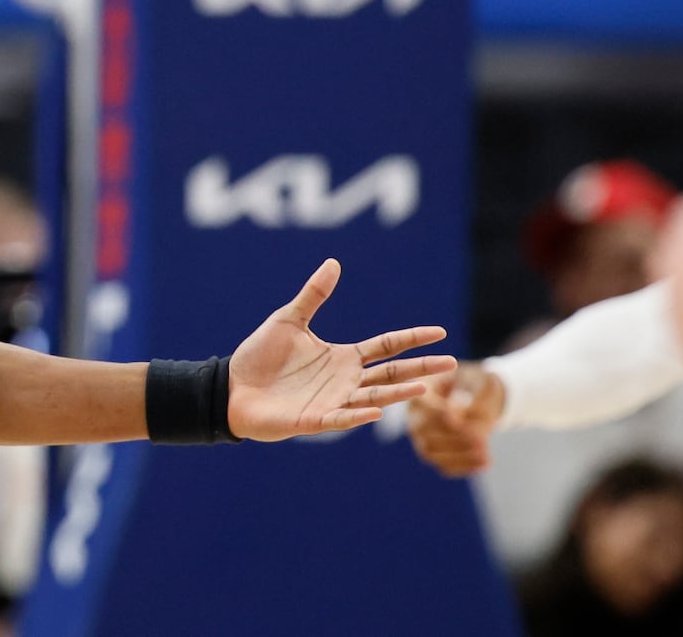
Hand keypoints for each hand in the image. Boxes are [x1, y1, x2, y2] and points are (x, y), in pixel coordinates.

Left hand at [227, 259, 454, 441]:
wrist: (231, 387)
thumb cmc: (260, 357)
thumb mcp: (288, 320)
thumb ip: (313, 295)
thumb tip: (334, 263)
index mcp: (342, 357)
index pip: (386, 347)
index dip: (411, 339)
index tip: (440, 332)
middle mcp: (344, 380)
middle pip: (390, 373)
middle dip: (420, 368)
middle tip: (451, 363)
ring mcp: (332, 401)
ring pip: (373, 397)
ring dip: (398, 393)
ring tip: (424, 386)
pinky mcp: (314, 420)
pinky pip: (341, 418)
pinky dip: (358, 414)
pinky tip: (376, 410)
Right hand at [407, 361, 505, 475]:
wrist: (476, 396)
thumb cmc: (477, 384)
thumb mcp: (484, 383)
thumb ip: (481, 401)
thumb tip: (473, 432)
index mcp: (422, 391)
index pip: (422, 404)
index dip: (438, 413)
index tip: (458, 419)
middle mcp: (415, 416)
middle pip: (424, 430)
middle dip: (453, 437)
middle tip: (480, 441)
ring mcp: (422, 437)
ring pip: (431, 451)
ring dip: (459, 456)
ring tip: (486, 457)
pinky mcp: (434, 454)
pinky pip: (444, 466)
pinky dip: (463, 467)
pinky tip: (484, 464)